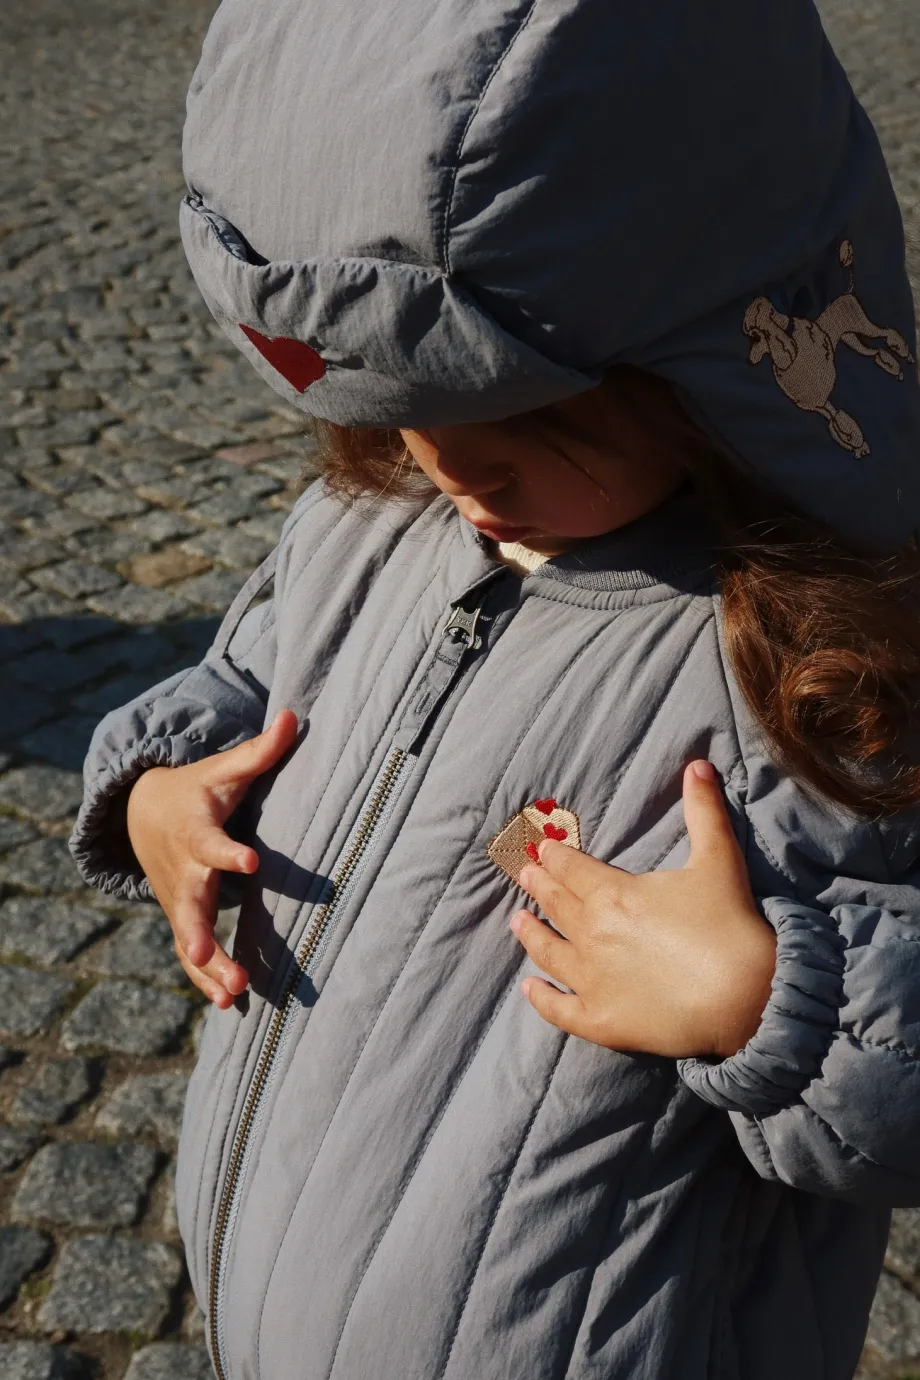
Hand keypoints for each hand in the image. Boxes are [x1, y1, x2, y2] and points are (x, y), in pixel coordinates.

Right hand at [126, 710, 298, 1006]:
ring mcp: (179, 898)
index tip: (251, 863)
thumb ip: (261, 750)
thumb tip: (297, 715)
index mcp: (196, 831)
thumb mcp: (224, 769)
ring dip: (208, 968)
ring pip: (189, 938)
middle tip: (211, 956)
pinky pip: (190, 954)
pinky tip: (228, 1007)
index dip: (229, 854)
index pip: (211, 843)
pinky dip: (204, 980)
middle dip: (198, 932)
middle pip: (187, 904)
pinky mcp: (183, 917)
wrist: (145, 814)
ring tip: (234, 995)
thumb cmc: (198, 790)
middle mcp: (184, 870)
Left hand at [510, 761, 776, 1059]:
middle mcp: (590, 934)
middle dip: (539, 886)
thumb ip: (704, 811)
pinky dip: (540, 997)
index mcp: (611, 893)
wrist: (745, 997)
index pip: (571, 868)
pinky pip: (558, 1009)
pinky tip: (528, 988)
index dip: (555, 856)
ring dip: (530, 933)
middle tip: (524, 874)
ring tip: (516, 921)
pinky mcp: (599, 1020)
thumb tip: (698, 764)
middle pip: (556, 904)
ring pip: (548, 951)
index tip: (542, 849)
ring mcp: (590, 980)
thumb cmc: (729, 925)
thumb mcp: (718, 859)